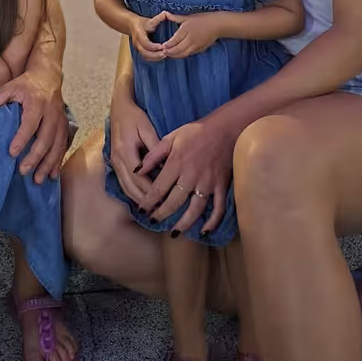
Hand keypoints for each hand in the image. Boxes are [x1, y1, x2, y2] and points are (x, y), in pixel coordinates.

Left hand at [0, 64, 67, 183]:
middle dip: (35, 156)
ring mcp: (60, 120)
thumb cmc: (26, 84)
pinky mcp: (64, 126)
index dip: (22, 138)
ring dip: (48, 163)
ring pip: (57, 144)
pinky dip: (58, 160)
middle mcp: (51, 112)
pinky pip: (63, 145)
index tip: (12, 153)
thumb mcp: (8, 88)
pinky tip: (52, 174)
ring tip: (37, 179)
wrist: (48, 76)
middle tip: (23, 171)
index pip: (30, 123)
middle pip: (46, 137)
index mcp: (36, 102)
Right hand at [108, 87, 161, 205]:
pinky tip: (141, 199)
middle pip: (131, 187)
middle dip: (145, 200)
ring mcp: (114, 162)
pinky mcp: (114, 162)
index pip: (139, 178)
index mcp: (125, 151)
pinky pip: (123, 183)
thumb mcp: (147, 128)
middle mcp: (117, 160)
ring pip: (125, 187)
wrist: (119, 108)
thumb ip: (155, 147)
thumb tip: (165, 166)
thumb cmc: (135, 116)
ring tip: (151, 210)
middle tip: (159, 211)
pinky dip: (131, 193)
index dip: (151, 191)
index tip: (164, 200)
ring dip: (137, 200)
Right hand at [130, 11, 168, 61]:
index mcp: (139, 34)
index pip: (145, 43)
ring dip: (155, 57)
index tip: (162, 46)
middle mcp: (137, 42)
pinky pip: (146, 58)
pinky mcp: (140, 51)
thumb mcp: (150, 19)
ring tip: (165, 55)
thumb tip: (167, 14)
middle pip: (144, 52)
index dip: (153, 46)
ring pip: (145, 56)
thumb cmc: (143, 23)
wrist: (132, 25)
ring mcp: (138, 48)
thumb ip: (159, 18)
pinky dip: (154, 58)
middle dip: (155, 55)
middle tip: (165, 53)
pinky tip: (162, 56)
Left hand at [139, 117, 235, 234]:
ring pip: (195, 210)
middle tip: (153, 221)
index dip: (148, 202)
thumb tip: (137, 170)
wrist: (224, 128)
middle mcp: (191, 176)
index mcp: (177, 164)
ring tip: (174, 232)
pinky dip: (213, 222)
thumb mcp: (171, 137)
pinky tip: (205, 231)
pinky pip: (219, 208)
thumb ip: (153, 155)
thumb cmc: (195, 132)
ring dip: (184, 223)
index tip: (142, 210)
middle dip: (161, 214)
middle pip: (174, 202)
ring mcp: (208, 183)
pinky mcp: (221, 186)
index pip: (158, 188)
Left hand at [162, 12, 220, 58]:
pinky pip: (189, 54)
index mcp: (187, 29)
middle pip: (178, 49)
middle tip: (163, 53)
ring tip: (168, 55)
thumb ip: (175, 17)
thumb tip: (165, 14)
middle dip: (170, 52)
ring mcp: (196, 45)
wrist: (217, 25)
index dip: (168, 45)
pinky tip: (177, 55)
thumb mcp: (188, 17)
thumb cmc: (202, 19)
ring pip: (183, 53)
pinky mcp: (200, 49)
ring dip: (175, 55)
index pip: (175, 40)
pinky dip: (182, 55)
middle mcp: (191, 38)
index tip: (162, 46)